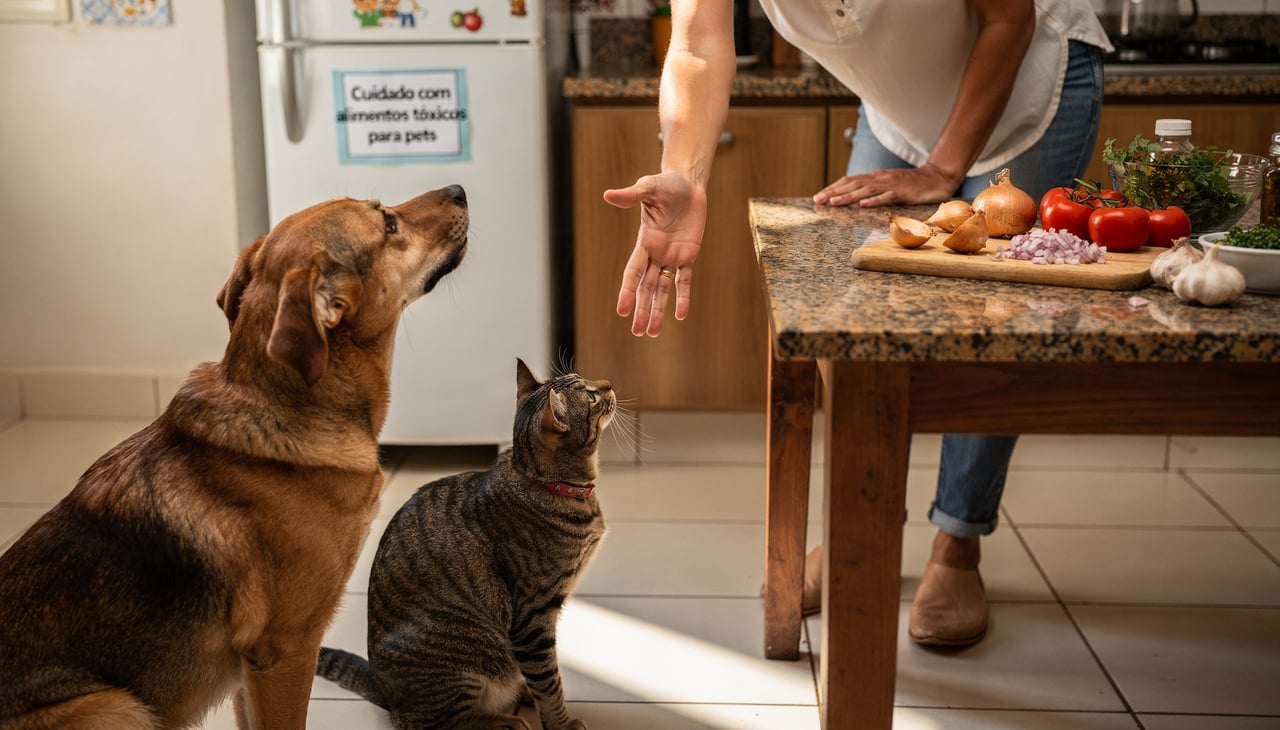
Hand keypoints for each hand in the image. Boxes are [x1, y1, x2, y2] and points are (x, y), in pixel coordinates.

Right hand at [603, 172, 705, 336]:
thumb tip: (608, 195)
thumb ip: (631, 195)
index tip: (622, 310)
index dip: (627, 291)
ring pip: (662, 289)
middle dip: (641, 309)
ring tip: (651, 333)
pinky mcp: (688, 254)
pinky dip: (683, 297)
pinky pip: (684, 280)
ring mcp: (671, 256)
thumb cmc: (666, 184)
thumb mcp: (649, 188)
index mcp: (644, 242)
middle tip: (637, 332)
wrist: (687, 183)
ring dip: (657, 310)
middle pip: (646, 287)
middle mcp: (655, 254)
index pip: (633, 272)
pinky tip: (680, 315)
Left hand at [813, 164, 958, 206]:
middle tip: (818, 200)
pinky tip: (863, 205)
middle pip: (853, 184)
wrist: (936, 177)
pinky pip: (887, 197)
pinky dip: (875, 200)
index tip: (818, 196)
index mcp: (875, 176)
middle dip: (834, 192)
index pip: (849, 181)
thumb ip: (872, 188)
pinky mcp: (904, 193)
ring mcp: (892, 185)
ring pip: (866, 190)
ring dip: (849, 197)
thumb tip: (853, 196)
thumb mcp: (887, 184)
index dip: (833, 188)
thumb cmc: (910, 184)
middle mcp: (881, 178)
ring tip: (834, 203)